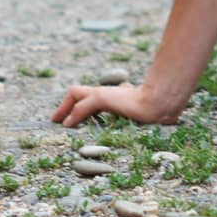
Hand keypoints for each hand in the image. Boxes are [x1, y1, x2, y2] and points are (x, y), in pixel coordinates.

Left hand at [51, 83, 181, 127]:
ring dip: (65, 109)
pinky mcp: (104, 98)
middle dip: (64, 106)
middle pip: (77, 92)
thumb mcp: (140, 115)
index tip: (68, 119)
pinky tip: (68, 124)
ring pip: (77, 95)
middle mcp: (107, 93)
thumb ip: (134, 115)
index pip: (89, 95)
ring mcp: (105, 94)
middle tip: (55, 119)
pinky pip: (84, 105)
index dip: (76, 105)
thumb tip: (144, 123)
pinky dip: (74, 114)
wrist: (161, 103)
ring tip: (57, 121)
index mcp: (114, 96)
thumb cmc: (155, 109)